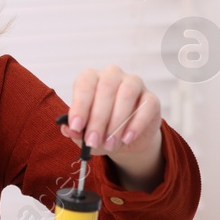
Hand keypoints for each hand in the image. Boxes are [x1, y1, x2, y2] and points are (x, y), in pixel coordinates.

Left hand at [60, 65, 163, 187]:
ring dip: (116, 122)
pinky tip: (127, 138)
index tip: (76, 126)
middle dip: (98, 119)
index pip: (85, 84)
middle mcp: (112, 76)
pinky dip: (136, 124)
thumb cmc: (101, 130)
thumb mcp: (85, 134)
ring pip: (127, 94)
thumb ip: (75, 131)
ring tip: (110, 144)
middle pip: (106, 89)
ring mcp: (134, 84)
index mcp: (92, 78)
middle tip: (93, 141)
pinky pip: (146, 106)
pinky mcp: (151, 98)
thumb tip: (67, 129)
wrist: (125, 141)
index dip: (80, 105)